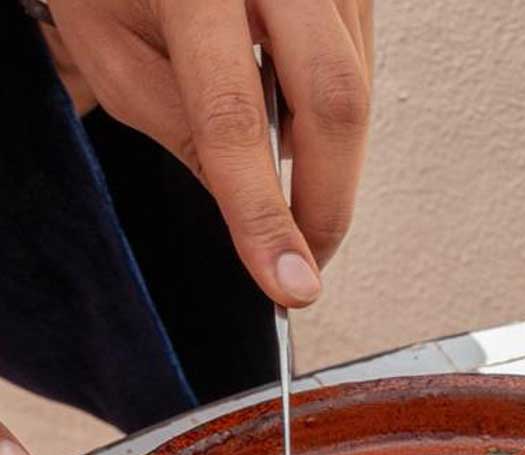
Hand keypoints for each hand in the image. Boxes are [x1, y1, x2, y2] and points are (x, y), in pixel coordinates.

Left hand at [49, 0, 372, 307]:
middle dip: (327, 202)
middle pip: (332, 100)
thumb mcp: (118, 55)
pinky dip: (334, 124)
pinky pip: (361, 72)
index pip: (233, 115)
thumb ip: (184, 134)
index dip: (263, 213)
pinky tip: (298, 128)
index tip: (289, 283)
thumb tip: (258, 213)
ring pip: (357, 92)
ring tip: (289, 185)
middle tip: (305, 261)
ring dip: (330, 164)